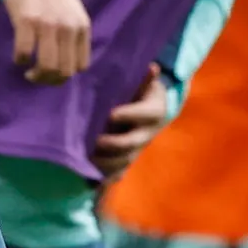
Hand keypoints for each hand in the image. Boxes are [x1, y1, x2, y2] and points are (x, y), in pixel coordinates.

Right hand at [3, 0, 91, 83]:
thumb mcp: (73, 12)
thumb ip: (74, 35)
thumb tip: (68, 65)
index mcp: (82, 26)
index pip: (80, 66)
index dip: (65, 74)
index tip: (53, 70)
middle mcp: (68, 28)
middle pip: (64, 72)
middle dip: (49, 80)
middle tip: (37, 76)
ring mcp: (48, 25)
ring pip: (47, 67)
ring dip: (36, 76)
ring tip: (29, 71)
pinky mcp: (27, 21)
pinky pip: (24, 53)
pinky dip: (20, 59)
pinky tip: (19, 55)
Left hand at [93, 64, 169, 182]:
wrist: (158, 111)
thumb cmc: (145, 92)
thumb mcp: (147, 83)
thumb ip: (146, 78)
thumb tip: (153, 66)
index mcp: (154, 112)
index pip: (143, 114)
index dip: (128, 114)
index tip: (110, 114)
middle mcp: (148, 133)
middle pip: (133, 142)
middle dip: (114, 143)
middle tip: (96, 141)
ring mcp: (139, 148)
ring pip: (126, 160)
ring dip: (108, 163)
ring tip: (89, 159)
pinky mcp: (130, 157)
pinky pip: (120, 171)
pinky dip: (107, 176)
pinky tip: (91, 180)